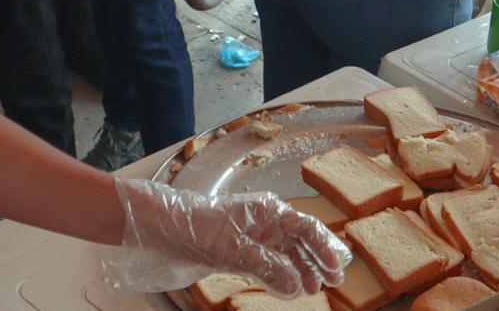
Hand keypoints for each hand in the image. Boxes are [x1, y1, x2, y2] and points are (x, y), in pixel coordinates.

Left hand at [107, 179, 351, 296]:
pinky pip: (271, 263)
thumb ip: (266, 266)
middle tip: (335, 280)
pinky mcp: (242, 250)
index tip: (336, 267)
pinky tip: (290, 287)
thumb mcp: (233, 249)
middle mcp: (266, 221)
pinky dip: (282, 275)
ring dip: (301, 270)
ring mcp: (254, 236)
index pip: (305, 227)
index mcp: (268, 210)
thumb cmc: (197, 227)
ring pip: (287, 253)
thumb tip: (295, 285)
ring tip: (313, 288)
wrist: (162, 229)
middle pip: (301, 240)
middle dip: (318, 260)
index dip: (323, 247)